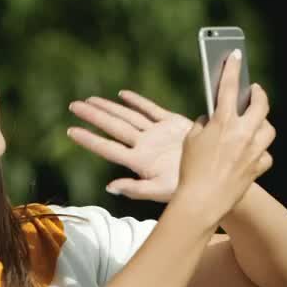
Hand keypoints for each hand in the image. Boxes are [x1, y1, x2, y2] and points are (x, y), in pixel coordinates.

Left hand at [66, 91, 194, 201]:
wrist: (217, 178)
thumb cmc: (190, 192)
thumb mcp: (163, 192)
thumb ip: (137, 190)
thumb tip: (110, 187)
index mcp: (140, 162)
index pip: (109, 148)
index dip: (89, 139)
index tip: (70, 131)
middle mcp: (145, 146)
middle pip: (115, 127)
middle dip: (94, 116)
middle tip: (73, 106)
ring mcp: (158, 134)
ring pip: (129, 117)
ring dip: (110, 107)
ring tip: (90, 100)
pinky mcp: (174, 124)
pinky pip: (152, 110)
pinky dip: (138, 102)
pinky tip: (123, 95)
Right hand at [172, 49, 274, 225]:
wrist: (202, 201)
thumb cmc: (191, 170)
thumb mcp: (191, 140)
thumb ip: (205, 125)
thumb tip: (214, 119)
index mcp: (223, 122)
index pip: (229, 86)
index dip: (232, 67)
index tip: (235, 54)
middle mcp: (243, 133)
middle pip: (261, 105)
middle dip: (258, 95)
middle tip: (253, 91)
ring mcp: (254, 151)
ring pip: (268, 129)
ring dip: (261, 123)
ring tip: (254, 121)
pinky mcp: (258, 168)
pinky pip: (264, 154)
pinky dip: (259, 152)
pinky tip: (250, 153)